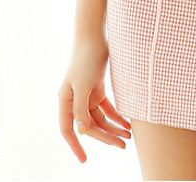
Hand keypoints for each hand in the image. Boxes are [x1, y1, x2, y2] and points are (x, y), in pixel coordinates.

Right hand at [58, 35, 131, 162]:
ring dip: (114, 127)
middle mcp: (74, 100)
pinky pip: (107, 108)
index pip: (69, 129)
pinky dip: (117, 115)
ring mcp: (87, 94)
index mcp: (66, 100)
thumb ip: (81, 109)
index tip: (85, 160)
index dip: (75, 146)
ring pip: (100, 118)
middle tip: (122, 145)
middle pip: (89, 126)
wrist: (95, 35)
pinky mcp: (98, 88)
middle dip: (106, 137)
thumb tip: (81, 131)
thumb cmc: (86, 59)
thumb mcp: (84, 85)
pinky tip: (128, 122)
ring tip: (129, 135)